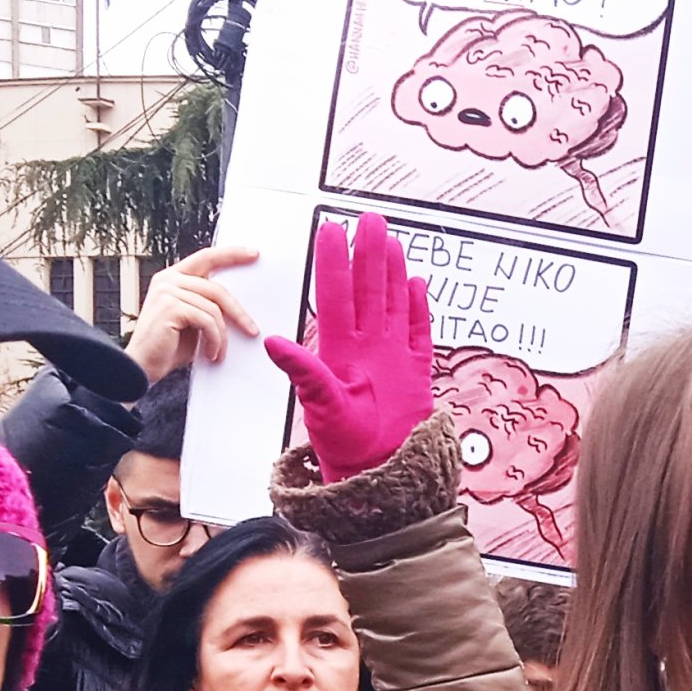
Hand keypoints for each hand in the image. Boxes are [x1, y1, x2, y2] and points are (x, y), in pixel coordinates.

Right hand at [125, 245, 262, 378]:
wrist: (144, 366)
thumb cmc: (169, 346)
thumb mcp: (194, 321)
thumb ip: (209, 306)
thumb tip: (240, 307)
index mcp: (174, 278)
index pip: (206, 258)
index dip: (231, 255)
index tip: (254, 255)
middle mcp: (168, 279)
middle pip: (216, 289)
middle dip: (238, 312)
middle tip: (252, 330)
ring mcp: (167, 291)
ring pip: (214, 308)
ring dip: (222, 336)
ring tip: (219, 352)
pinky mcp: (169, 306)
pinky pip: (207, 320)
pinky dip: (214, 340)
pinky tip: (211, 354)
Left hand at [263, 212, 436, 483]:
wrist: (380, 470)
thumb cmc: (344, 442)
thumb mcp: (320, 405)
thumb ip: (303, 371)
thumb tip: (273, 342)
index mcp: (339, 348)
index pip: (336, 295)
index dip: (334, 262)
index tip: (332, 229)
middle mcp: (365, 345)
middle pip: (367, 290)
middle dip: (368, 255)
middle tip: (369, 219)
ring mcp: (392, 355)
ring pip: (392, 302)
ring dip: (392, 272)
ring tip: (391, 240)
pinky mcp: (415, 370)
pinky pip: (417, 331)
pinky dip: (418, 308)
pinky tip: (416, 283)